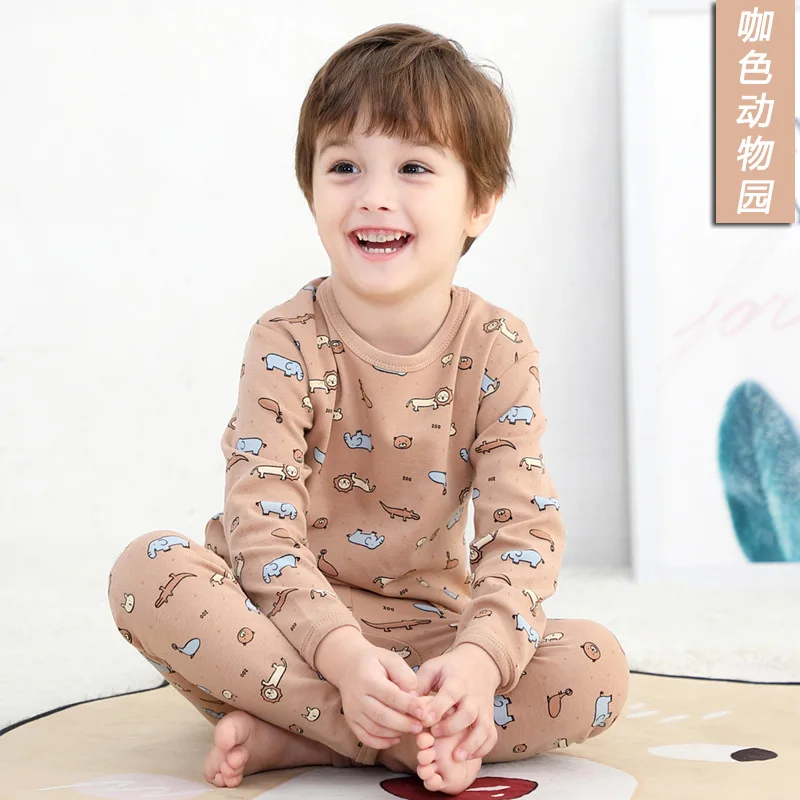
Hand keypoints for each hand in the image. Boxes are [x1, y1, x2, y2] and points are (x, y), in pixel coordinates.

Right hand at [337, 642, 424, 749]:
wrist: (348, 666)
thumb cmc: (374, 661)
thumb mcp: (390, 658)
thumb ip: (404, 675)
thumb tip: (414, 695)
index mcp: (367, 679)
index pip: (390, 695)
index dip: (408, 705)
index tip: (424, 712)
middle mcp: (357, 697)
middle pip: (382, 716)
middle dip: (403, 723)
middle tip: (420, 726)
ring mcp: (352, 711)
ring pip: (375, 729)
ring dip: (395, 733)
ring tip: (411, 730)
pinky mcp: (351, 721)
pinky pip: (366, 738)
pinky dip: (381, 743)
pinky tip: (396, 738)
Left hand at [408, 646, 499, 760]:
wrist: (479, 663)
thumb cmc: (449, 668)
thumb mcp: (433, 668)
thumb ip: (419, 684)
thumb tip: (406, 702)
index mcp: (456, 681)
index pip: (449, 694)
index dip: (437, 708)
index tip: (425, 719)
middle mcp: (472, 696)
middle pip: (467, 713)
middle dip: (451, 726)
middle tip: (434, 734)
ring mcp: (483, 708)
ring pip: (483, 727)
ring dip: (471, 743)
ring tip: (456, 756)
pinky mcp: (489, 718)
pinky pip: (491, 736)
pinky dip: (483, 748)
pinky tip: (469, 757)